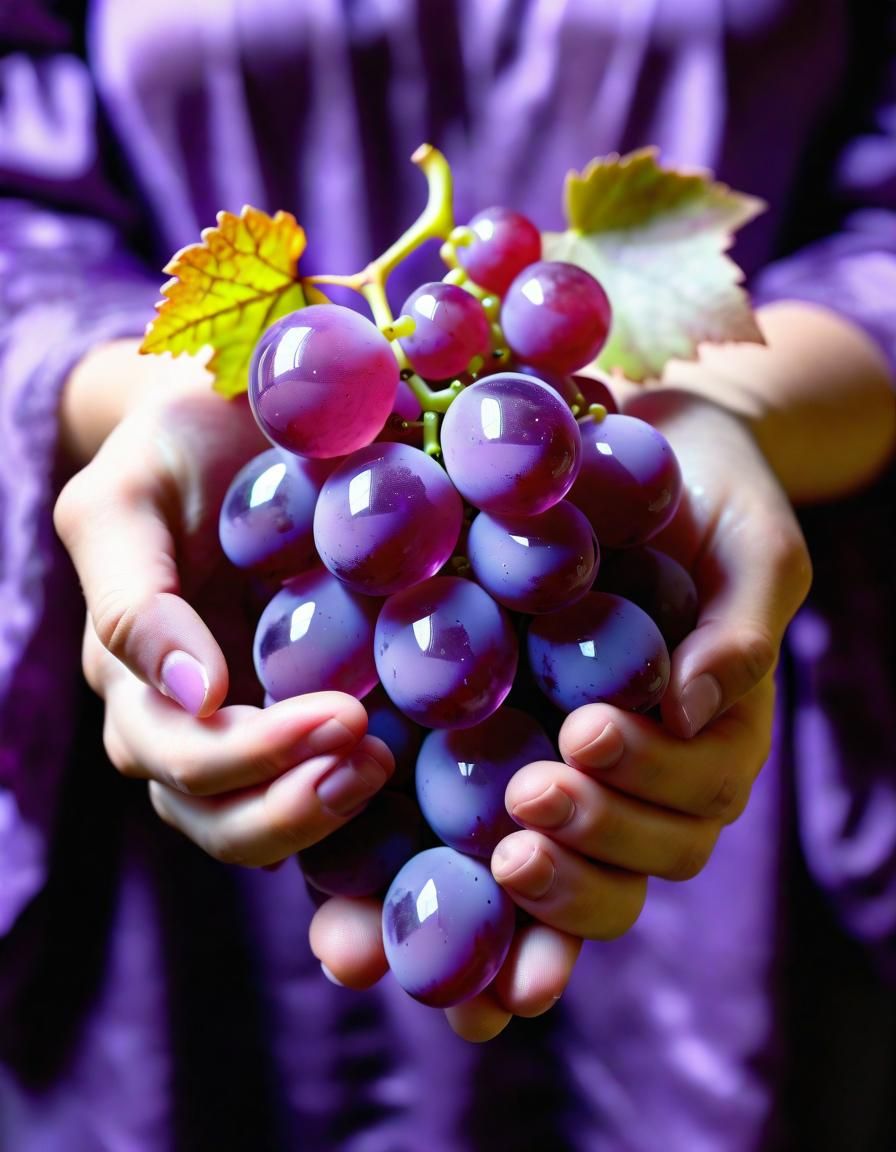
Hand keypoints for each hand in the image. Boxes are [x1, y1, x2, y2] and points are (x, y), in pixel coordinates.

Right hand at [54, 341, 394, 864]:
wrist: (226, 427)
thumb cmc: (172, 448)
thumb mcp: (127, 499)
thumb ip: (132, 596)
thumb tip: (198, 694)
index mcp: (130, 675)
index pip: (179, 751)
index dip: (255, 752)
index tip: (342, 714)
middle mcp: (175, 719)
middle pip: (217, 810)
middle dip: (293, 800)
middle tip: (373, 753)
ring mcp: (235, 728)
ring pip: (258, 825)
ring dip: (322, 813)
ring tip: (385, 765)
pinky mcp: (294, 720)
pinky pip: (313, 788)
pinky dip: (357, 812)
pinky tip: (409, 784)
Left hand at [482, 391, 808, 1010]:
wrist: (634, 454)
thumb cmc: (705, 495)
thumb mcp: (749, 543)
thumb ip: (741, 626)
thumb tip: (692, 709)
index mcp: (713, 731)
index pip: (700, 794)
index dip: (649, 782)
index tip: (585, 732)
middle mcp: (650, 769)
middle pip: (644, 855)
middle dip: (592, 838)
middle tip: (527, 797)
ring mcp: (579, 771)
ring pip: (581, 868)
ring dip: (549, 875)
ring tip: (496, 847)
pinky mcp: (503, 754)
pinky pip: (483, 835)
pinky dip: (455, 877)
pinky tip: (417, 872)